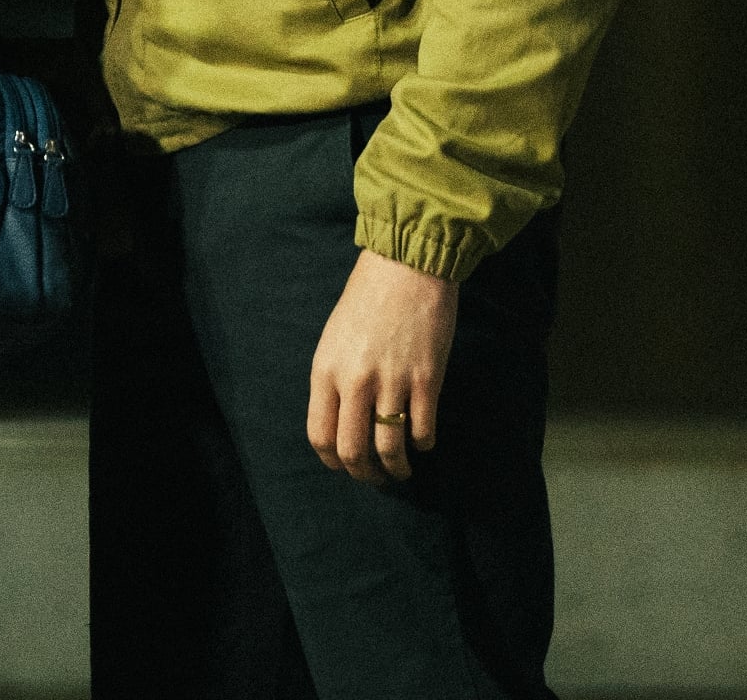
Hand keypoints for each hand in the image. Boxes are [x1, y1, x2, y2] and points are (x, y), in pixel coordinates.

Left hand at [306, 246, 456, 481]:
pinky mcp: (426, 379)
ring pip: (390, 448)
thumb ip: (334, 381)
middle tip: (376, 478)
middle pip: (353, 452)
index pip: (320, 436)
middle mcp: (355, 381)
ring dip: (397, 469)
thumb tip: (342, 424)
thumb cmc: (367, 300)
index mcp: (326, 370)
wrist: (406, 267)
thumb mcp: (334, 340)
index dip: (333, 461)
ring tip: (403, 470)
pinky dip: (424, 443)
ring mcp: (392, 382)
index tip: (346, 466)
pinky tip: (423, 440)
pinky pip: (423, 430)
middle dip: (365, 475)